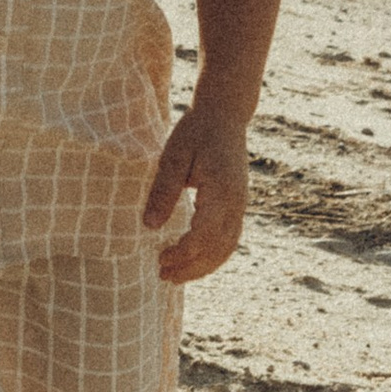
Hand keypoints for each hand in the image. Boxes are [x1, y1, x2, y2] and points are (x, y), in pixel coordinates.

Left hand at [143, 97, 248, 282]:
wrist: (225, 116)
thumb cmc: (196, 131)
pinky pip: (230, 240)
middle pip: (218, 249)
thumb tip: (149, 226)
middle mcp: (236, 203)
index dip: (183, 253)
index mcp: (221, 190)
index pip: (204, 235)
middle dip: (191, 267)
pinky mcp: (238, 205)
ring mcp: (240, 205)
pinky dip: (214, 256)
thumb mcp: (173, 155)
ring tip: (176, 275)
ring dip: (203, 266)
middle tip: (163, 276)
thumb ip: (163, 190)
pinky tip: (195, 261)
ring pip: (227, 248)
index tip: (160, 259)